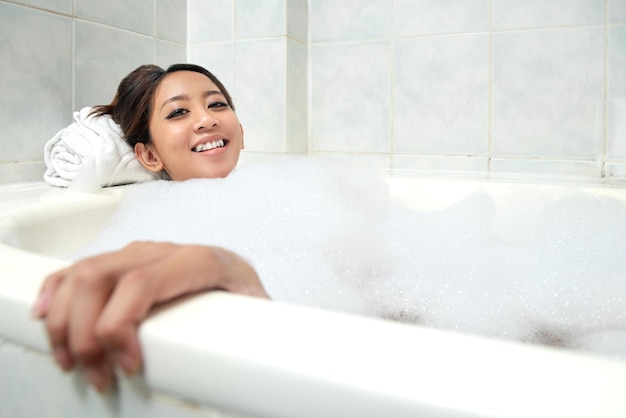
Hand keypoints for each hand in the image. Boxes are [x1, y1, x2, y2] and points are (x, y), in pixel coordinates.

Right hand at [31, 241, 267, 391]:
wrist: (242, 274)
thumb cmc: (246, 296)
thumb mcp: (255, 314)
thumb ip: (251, 330)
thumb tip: (249, 362)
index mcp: (199, 261)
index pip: (141, 285)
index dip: (121, 327)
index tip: (127, 367)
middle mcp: (164, 251)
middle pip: (101, 278)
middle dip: (85, 332)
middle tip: (96, 373)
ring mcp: (141, 253)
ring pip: (84, 273)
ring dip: (66, 319)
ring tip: (72, 360)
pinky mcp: (126, 261)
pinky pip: (81, 267)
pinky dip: (57, 290)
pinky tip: (48, 314)